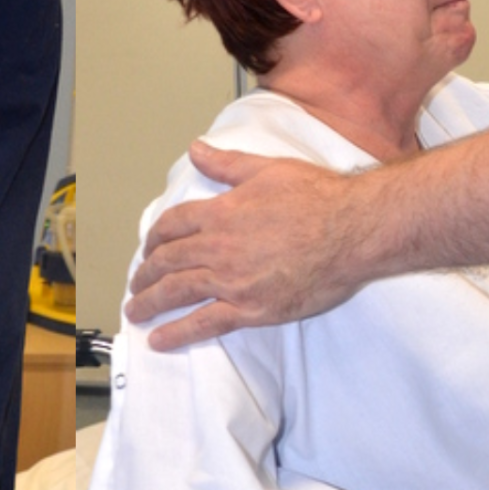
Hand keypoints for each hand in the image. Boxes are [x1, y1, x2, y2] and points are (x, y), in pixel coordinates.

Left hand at [124, 144, 371, 348]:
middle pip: (167, 262)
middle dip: (145, 274)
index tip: (149, 248)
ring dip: (150, 303)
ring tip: (136, 311)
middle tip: (136, 283)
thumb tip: (196, 150)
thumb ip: (227, 164)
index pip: (173, 226)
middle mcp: (219, 247)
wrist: (353, 230)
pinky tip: (160, 340)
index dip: (155, 238)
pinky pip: (205, 323)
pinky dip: (178, 333)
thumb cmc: (318, 198)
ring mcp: (233, 280)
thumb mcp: (267, 169)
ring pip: (177, 292)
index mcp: (221, 213)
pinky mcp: (251, 308)